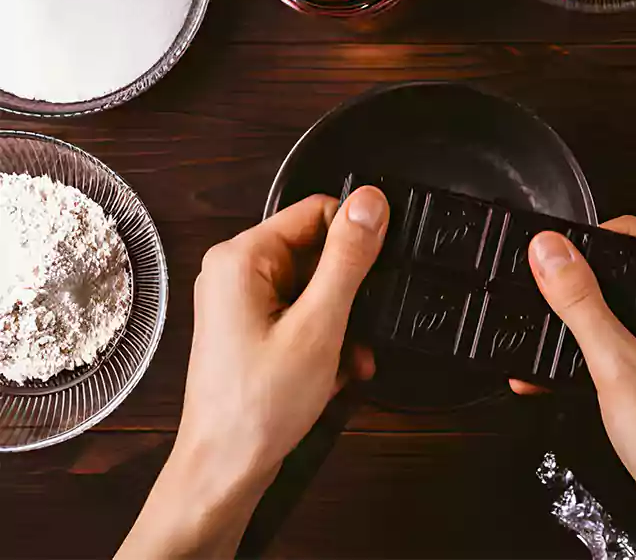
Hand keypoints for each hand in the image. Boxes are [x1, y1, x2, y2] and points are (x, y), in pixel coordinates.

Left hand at [118, 188, 388, 559]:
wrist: (226, 469)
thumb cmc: (258, 406)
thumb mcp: (319, 325)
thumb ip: (348, 259)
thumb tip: (370, 202)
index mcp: (241, 257)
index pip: (318, 211)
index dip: (355, 242)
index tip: (374, 278)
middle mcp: (235, 271)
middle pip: (318, 252)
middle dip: (350, 294)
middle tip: (359, 332)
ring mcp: (241, 301)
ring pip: (316, 287)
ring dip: (343, 322)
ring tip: (348, 360)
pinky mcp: (250, 326)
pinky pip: (303, 313)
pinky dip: (326, 339)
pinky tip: (335, 371)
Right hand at [522, 217, 635, 559]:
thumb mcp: (617, 367)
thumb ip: (581, 304)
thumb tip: (551, 251)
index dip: (589, 241)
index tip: (549, 256)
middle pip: (624, 270)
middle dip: (576, 285)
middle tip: (539, 300)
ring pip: (617, 307)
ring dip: (577, 322)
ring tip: (540, 341)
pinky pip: (621, 339)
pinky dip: (588, 349)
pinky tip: (552, 368)